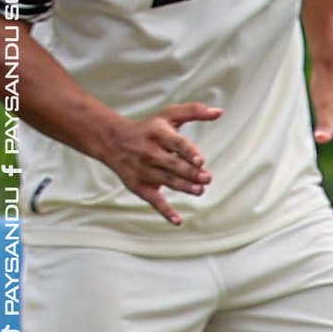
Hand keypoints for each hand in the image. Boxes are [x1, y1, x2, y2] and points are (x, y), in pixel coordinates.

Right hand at [102, 103, 218, 224]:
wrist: (112, 141)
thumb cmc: (148, 128)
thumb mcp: (169, 115)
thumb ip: (194, 111)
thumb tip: (219, 111)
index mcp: (158, 134)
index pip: (176, 144)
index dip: (189, 152)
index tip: (201, 161)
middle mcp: (149, 152)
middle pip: (173, 165)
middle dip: (191, 173)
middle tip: (207, 178)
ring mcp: (143, 171)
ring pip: (166, 181)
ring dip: (184, 187)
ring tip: (200, 190)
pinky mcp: (139, 186)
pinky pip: (153, 200)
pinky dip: (165, 211)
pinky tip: (178, 220)